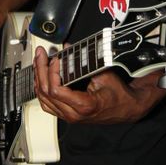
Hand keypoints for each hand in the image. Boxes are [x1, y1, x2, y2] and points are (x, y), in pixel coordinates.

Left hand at [33, 46, 165, 123]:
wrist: (126, 108)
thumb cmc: (118, 94)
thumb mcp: (105, 75)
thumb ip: (85, 62)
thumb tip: (68, 47)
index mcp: (83, 106)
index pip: (55, 91)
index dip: (51, 72)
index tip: (56, 59)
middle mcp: (72, 115)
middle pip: (45, 93)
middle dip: (41, 70)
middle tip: (41, 55)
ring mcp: (68, 116)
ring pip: (43, 99)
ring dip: (39, 78)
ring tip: (39, 62)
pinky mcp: (66, 114)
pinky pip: (47, 103)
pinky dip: (42, 89)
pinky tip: (42, 76)